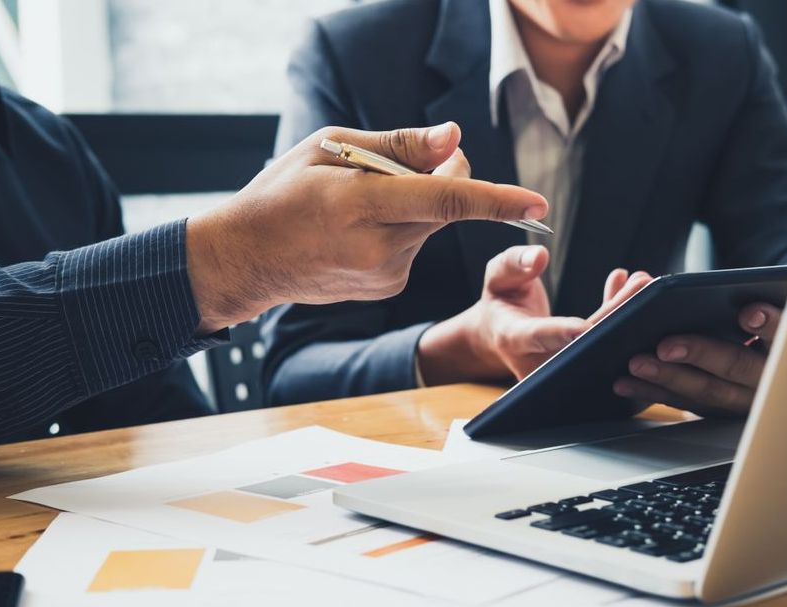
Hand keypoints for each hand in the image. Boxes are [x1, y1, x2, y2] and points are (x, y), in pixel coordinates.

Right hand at [185, 123, 547, 332]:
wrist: (249, 259)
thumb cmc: (283, 194)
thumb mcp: (328, 149)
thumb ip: (398, 146)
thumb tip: (454, 140)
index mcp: (362, 206)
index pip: (445, 201)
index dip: (496, 199)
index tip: (538, 204)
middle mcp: (380, 247)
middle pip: (445, 203)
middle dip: (441, 175)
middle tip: (398, 163)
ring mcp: (387, 274)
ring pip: (432, 224)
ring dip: (416, 204)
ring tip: (361, 204)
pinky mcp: (390, 287)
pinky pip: (416, 245)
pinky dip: (403, 228)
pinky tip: (360, 231)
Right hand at [417, 247, 651, 384]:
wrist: (499, 334)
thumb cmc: (498, 303)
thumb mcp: (496, 277)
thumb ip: (513, 264)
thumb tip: (539, 256)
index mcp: (513, 338)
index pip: (539, 336)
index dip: (563, 333)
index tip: (585, 326)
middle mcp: (539, 358)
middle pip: (581, 341)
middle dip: (614, 314)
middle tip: (642, 286)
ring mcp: (561, 364)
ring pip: (597, 341)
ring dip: (623, 311)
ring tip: (643, 282)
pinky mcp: (578, 360)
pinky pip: (601, 338)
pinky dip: (616, 313)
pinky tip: (626, 286)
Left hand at [613, 303, 782, 415]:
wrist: (776, 373)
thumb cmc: (768, 330)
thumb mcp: (774, 311)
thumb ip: (758, 305)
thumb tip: (727, 301)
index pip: (784, 334)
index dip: (769, 324)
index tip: (748, 313)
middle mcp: (767, 379)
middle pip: (735, 366)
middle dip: (699, 354)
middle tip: (665, 346)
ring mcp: (740, 400)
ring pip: (705, 391)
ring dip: (666, 379)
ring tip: (635, 364)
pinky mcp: (715, 409)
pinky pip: (683, 402)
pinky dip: (652, 392)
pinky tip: (625, 382)